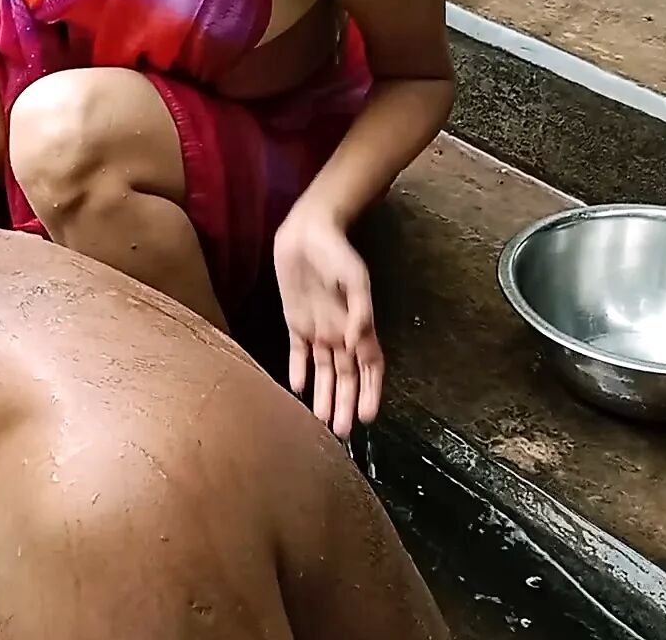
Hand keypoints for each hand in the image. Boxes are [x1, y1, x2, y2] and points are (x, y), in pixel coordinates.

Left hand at [272, 212, 384, 437]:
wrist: (308, 233)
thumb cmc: (336, 252)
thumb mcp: (354, 277)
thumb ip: (359, 310)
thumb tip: (358, 342)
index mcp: (357, 325)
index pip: (369, 366)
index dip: (370, 391)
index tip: (367, 417)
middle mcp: (339, 332)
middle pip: (345, 377)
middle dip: (345, 403)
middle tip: (341, 433)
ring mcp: (317, 329)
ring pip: (324, 371)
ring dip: (325, 396)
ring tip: (323, 423)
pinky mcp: (295, 322)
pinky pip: (298, 354)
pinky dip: (299, 371)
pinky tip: (298, 390)